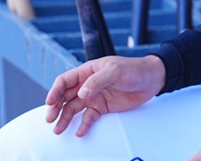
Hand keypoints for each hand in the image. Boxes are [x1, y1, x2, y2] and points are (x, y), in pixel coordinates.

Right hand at [45, 54, 165, 136]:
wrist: (151, 80)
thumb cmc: (134, 69)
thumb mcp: (115, 71)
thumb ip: (97, 81)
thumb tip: (81, 93)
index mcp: (88, 71)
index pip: (65, 80)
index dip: (55, 90)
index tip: (50, 102)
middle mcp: (87, 85)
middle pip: (65, 96)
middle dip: (56, 107)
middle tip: (50, 118)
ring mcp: (94, 96)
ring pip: (74, 108)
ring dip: (65, 118)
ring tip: (58, 129)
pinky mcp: (102, 107)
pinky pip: (88, 117)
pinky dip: (83, 125)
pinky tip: (79, 132)